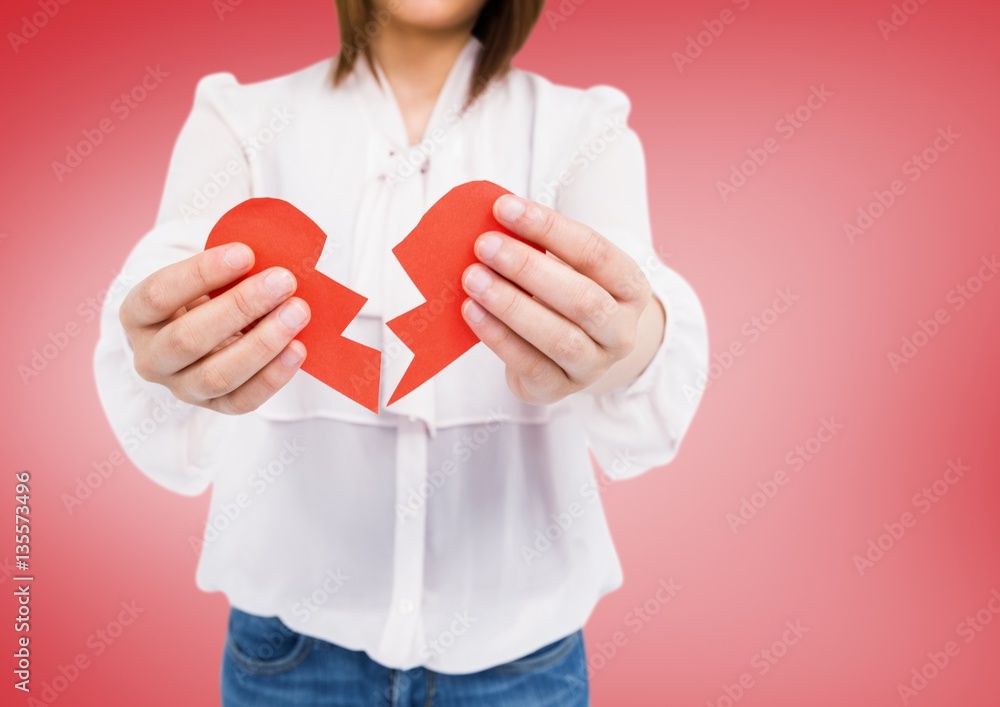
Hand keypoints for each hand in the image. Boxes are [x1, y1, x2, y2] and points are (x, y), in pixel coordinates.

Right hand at [119, 244, 310, 413]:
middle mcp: (150, 357)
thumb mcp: (204, 278)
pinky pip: (242, 400)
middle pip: (188, 339)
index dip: (201, 273)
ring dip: (262, 343)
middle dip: (241, 307)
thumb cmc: (206, 296)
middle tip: (283, 281)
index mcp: (137, 316)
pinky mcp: (213, 407)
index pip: (159, 295)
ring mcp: (180, 387)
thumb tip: (270, 265)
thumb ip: (228, 270)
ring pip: (216, 376)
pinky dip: (273, 376)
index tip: (245, 253)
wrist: (205, 333)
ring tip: (297, 313)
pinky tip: (297, 349)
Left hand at [461, 195, 664, 403]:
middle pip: (582, 298)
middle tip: (484, 245)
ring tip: (473, 279)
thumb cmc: (562, 296)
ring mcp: (594, 365)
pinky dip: (498, 336)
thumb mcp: (565, 268)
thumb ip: (538, 247)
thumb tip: (493, 220)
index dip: (549, 228)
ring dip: (511, 305)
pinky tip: (471, 311)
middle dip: (528, 268)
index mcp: (631, 288)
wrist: (571, 356)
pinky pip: (530, 364)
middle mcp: (621, 331)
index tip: (504, 208)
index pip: (595, 252)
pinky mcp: (560, 389)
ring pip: (559, 337)